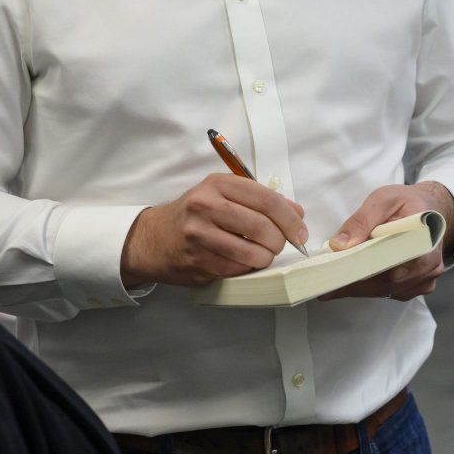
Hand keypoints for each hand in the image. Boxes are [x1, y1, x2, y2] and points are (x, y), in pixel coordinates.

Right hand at [120, 174, 307, 287]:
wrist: (153, 239)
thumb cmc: (193, 215)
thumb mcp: (222, 195)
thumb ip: (259, 200)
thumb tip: (296, 213)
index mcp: (217, 184)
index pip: (266, 199)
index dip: (290, 219)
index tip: (300, 232)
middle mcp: (206, 206)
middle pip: (262, 226)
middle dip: (281, 241)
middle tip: (281, 245)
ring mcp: (200, 235)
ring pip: (252, 252)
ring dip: (266, 258)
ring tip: (263, 254)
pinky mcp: (197, 260)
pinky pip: (237, 269)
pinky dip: (248, 268)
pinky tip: (244, 262)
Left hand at [318, 182, 453, 301]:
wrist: (429, 209)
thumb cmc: (407, 202)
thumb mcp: (383, 199)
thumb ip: (362, 219)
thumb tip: (339, 244)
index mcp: (426, 240)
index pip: (392, 263)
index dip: (363, 270)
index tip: (337, 275)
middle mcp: (430, 265)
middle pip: (387, 282)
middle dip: (354, 283)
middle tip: (326, 284)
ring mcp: (425, 278)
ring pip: (387, 290)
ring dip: (359, 288)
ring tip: (331, 285)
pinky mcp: (417, 286)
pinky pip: (391, 292)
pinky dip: (369, 288)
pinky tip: (350, 283)